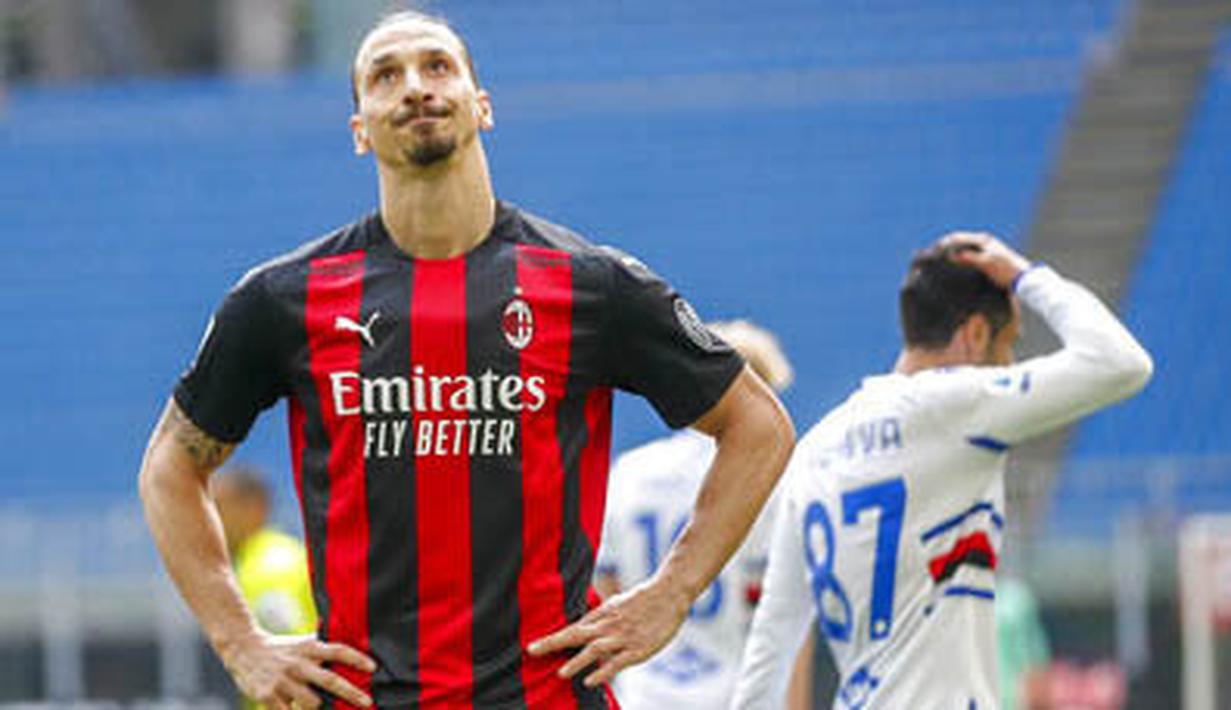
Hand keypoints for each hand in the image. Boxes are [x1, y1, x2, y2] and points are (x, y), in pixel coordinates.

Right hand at [223, 632, 376, 708]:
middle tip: (367, 702)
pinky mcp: (268, 695)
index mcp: (310, 648)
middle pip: (330, 680)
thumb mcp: (302, 644)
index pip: (338, 651)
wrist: (243, 648)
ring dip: (318, 707)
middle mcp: (299, 663)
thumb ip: (321, 650)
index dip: (356, 658)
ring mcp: (284, 680)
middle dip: (351, 693)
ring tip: (315, 705)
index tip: (373, 668)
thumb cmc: (280, 649)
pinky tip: (297, 709)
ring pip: (312, 703)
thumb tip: (349, 655)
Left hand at [526, 577, 691, 687]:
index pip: (573, 628)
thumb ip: (600, 617)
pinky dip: (603, 672)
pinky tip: (590, 681)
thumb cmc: (643, 599)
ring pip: (595, 650)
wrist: (670, 592)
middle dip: (553, 643)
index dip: (552, 638)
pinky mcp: (638, 649)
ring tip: (560, 674)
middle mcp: (609, 625)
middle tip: (532, 651)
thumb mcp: (617, 603)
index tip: (531, 647)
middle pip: (576, 634)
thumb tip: (582, 627)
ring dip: (577, 661)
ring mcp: (623, 637)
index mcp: (603, 614)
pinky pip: (618, 662)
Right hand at [939, 231, 1030, 288]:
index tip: (932, 252)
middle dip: (944, 249)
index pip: (957, 237)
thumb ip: (970, 258)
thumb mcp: (987, 263)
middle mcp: (982, 243)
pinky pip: (966, 259)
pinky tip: (952, 270)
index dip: (943, 244)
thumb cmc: (1006, 270)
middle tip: (931, 257)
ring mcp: (983, 252)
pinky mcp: (985, 262)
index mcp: (983, 240)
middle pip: (957, 243)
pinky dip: (957, 262)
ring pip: (961, 251)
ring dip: (950, 255)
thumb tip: (951, 255)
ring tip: (938, 264)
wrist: (1023, 280)